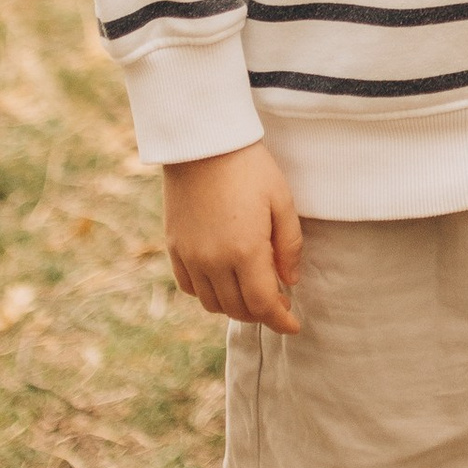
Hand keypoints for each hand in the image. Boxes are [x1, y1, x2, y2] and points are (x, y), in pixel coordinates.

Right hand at [164, 141, 303, 331]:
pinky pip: (190, 287)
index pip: (263, 305)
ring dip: (235, 306)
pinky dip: (208, 293)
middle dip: (261, 313)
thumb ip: (289, 246)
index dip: (281, 321)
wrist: (202, 141)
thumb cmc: (250, 167)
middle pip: (238, 309)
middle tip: (279, 303)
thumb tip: (290, 281)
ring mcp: (190, 256)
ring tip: (253, 292)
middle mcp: (213, 261)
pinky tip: (224, 281)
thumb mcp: (282, 201)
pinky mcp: (174, 246)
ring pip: (212, 303)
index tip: (294, 326)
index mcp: (245, 252)